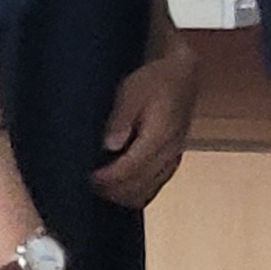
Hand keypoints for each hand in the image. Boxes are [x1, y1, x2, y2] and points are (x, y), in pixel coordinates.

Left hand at [90, 33, 200, 208]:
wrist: (182, 74)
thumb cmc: (154, 80)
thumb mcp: (131, 90)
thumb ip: (121, 118)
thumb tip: (110, 145)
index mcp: (160, 136)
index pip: (131, 169)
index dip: (107, 179)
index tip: (88, 178)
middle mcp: (170, 152)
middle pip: (139, 186)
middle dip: (112, 191)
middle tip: (89, 184)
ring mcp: (174, 158)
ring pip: (148, 191)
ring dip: (123, 195)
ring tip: (102, 187)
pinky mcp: (174, 160)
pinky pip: (155, 187)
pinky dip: (136, 192)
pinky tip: (121, 187)